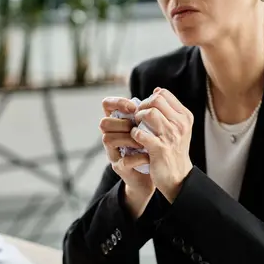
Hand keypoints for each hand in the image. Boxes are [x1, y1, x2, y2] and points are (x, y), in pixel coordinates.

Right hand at [100, 96, 154, 217]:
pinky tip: (149, 155)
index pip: (106, 105)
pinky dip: (138, 157)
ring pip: (108, 139)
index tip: (133, 106)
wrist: (157, 173)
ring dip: (129, 139)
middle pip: (104, 122)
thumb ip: (150, 110)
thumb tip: (158, 90)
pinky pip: (124, 160)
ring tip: (145, 141)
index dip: (117, 102)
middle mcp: (111, 135)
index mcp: (118, 122)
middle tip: (138, 127)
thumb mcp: (151, 126)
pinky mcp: (120, 168)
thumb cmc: (152, 145)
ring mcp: (113, 152)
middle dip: (123, 123)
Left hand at [132, 88, 193, 202]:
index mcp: (185, 116)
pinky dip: (134, 133)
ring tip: (136, 126)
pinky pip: (141, 133)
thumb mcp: (178, 128)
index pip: (163, 94)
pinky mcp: (160, 149)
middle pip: (156, 100)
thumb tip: (156, 90)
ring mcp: (171, 136)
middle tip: (137, 117)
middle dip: (142, 107)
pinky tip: (135, 137)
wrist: (178, 177)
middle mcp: (180, 124)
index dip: (150, 99)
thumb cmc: (174, 151)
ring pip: (149, 113)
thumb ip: (169, 110)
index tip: (145, 109)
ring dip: (137, 118)